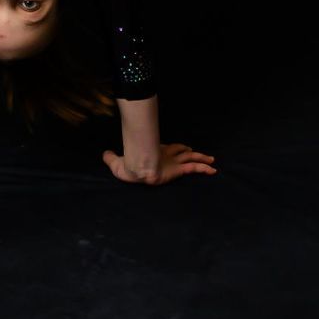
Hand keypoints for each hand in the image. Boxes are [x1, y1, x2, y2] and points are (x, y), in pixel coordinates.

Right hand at [102, 142, 216, 185]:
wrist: (138, 168)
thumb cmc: (128, 167)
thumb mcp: (116, 164)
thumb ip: (111, 158)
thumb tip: (105, 153)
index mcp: (155, 154)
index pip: (168, 149)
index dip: (174, 148)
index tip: (181, 148)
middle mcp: (166, 156)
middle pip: (181, 151)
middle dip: (189, 151)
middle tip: (196, 150)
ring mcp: (174, 162)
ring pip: (191, 158)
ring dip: (202, 158)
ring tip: (212, 160)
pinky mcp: (179, 169)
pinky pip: (194, 168)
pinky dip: (204, 168)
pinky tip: (213, 170)